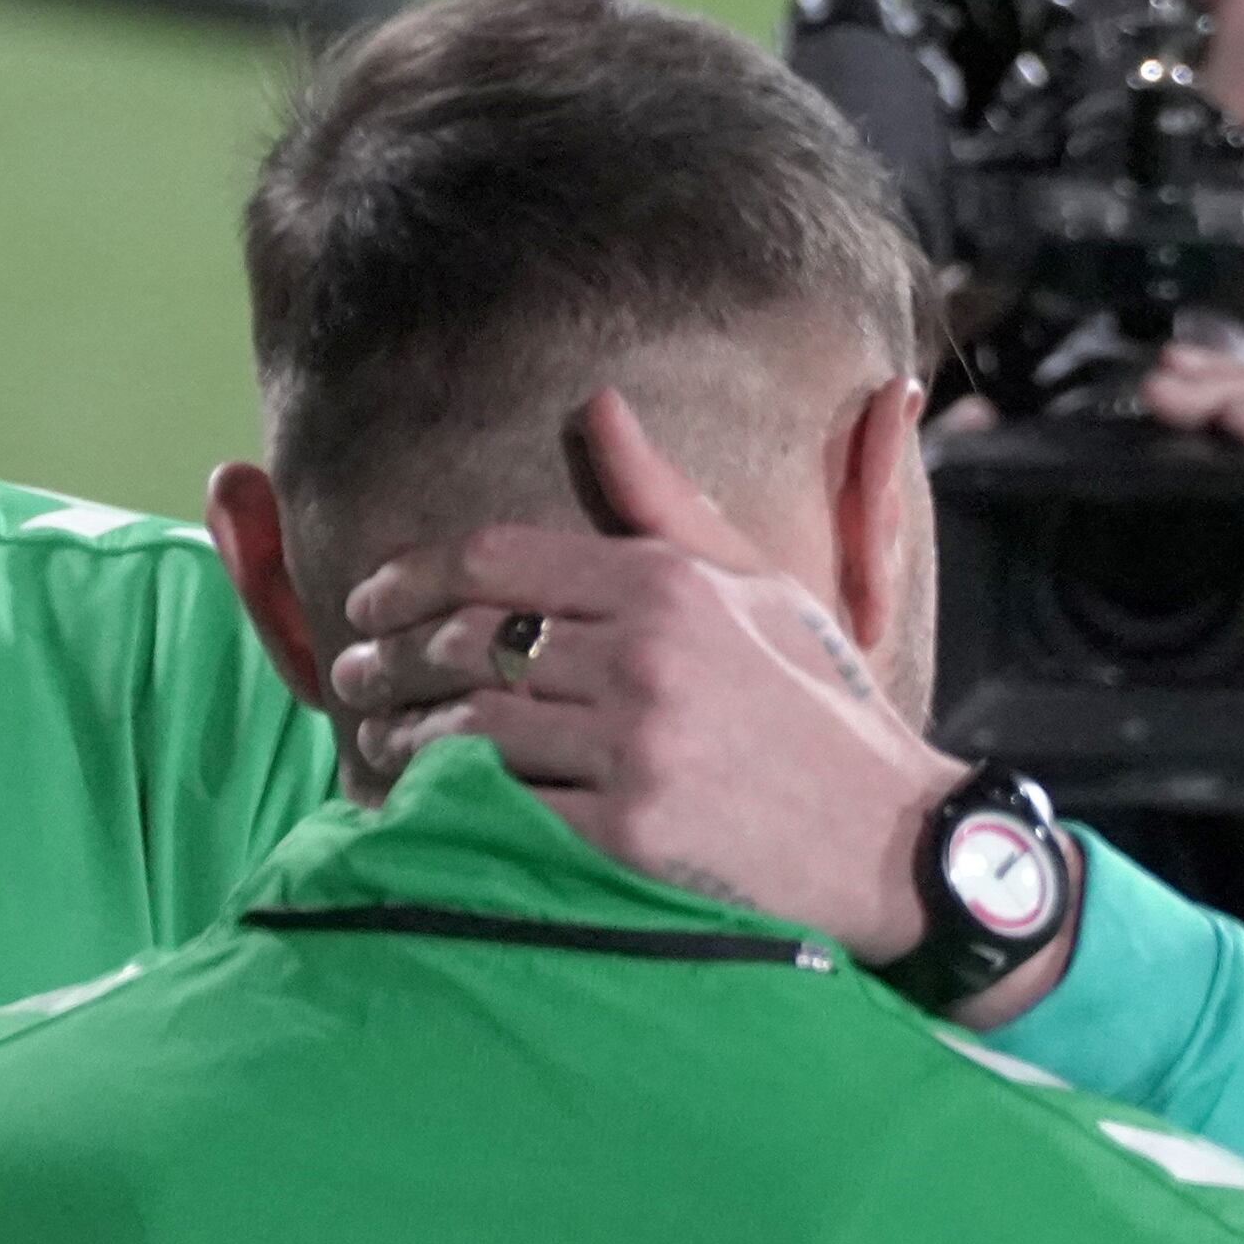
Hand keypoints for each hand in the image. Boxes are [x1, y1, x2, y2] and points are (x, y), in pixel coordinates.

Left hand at [328, 387, 970, 984]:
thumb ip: (661, 501)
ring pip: (473, 726)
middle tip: (350, 676)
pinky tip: (424, 807)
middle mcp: (644, 655)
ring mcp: (636, 746)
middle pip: (466, 641)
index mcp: (666, 584)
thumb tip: (596, 405)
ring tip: (378, 742)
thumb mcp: (755, 584)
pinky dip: (452, 807)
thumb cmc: (821, 704)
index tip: (365, 598)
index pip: (496, 559)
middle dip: (386, 660)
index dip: (409, 576)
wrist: (893, 837)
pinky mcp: (631, 833)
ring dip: (405, 737)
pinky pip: (507, 808)